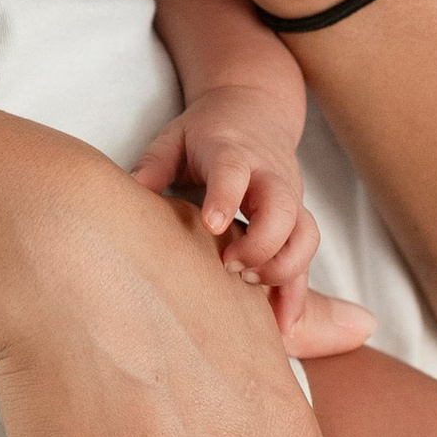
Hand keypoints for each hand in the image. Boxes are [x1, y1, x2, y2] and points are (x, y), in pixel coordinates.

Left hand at [131, 81, 307, 278]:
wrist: (258, 111)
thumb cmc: (207, 131)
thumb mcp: (174, 137)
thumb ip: (154, 164)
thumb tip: (129, 193)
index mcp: (232, 152)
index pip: (234, 172)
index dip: (226, 198)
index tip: (212, 225)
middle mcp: (269, 176)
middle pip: (283, 210)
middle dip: (260, 244)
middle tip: (228, 265)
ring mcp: (290, 199)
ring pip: (305, 236)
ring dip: (282, 270)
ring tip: (246, 287)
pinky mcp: (298, 221)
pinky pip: (307, 259)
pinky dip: (297, 294)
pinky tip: (282, 326)